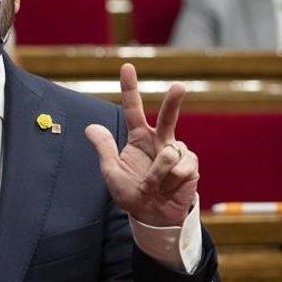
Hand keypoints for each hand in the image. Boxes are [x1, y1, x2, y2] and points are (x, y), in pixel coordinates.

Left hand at [84, 63, 198, 226]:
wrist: (153, 215)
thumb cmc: (131, 193)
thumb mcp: (112, 172)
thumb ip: (104, 149)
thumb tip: (90, 127)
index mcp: (138, 138)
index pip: (133, 109)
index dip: (130, 88)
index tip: (127, 66)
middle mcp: (159, 140)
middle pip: (167, 116)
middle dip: (173, 101)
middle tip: (179, 87)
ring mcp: (177, 151)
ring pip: (169, 153)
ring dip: (157, 174)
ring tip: (154, 186)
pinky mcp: (191, 164)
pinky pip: (181, 167)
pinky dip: (170, 181)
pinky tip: (170, 187)